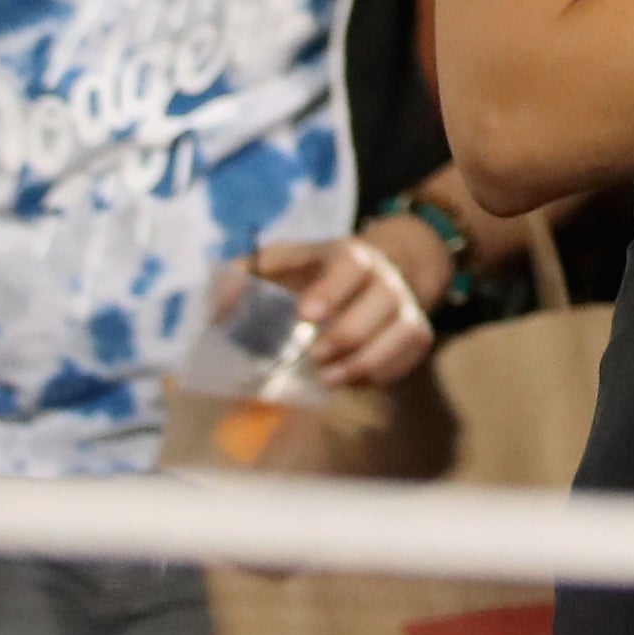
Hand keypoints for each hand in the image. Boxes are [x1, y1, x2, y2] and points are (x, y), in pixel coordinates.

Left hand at [251, 226, 439, 390]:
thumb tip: (216, 310)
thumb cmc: (312, 275)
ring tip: (328, 378)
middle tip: (312, 357)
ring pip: (401, 333)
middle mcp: (386, 277)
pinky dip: (380, 373)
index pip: (351, 266)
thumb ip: (243, 278)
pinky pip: (407, 357)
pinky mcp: (416, 332)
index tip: (304, 315)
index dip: (331, 290)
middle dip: (345, 335)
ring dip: (363, 361)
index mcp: (351, 255)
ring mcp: (406, 305)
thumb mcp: (279, 264)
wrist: (373, 274)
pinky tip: (351, 379)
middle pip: (380, 304)